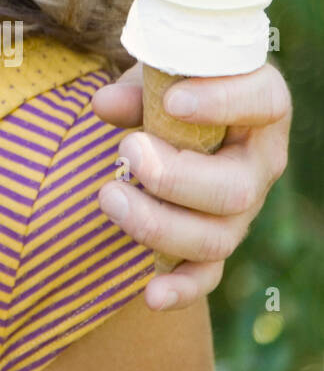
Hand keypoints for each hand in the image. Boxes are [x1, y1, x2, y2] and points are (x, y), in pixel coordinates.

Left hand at [92, 61, 290, 309]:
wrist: (176, 113)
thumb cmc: (172, 86)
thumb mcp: (160, 75)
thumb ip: (137, 88)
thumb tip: (105, 105)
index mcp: (259, 107)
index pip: (265, 102)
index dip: (223, 103)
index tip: (172, 102)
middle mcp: (258, 164)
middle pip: (234, 189)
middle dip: (174, 177)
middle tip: (127, 151)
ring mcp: (241, 210)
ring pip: (217, 237)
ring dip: (158, 224)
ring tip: (109, 194)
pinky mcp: (214, 241)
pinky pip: (205, 274)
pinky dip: (181, 288)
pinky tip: (152, 295)